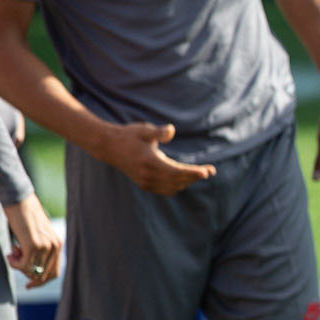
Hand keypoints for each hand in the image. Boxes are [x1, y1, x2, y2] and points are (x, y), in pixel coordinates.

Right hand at [5, 193, 63, 287]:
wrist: (18, 199)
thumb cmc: (23, 217)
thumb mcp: (36, 236)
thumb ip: (38, 251)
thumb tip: (31, 272)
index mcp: (57, 244)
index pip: (53, 273)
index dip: (40, 282)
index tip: (28, 285)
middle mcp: (55, 246)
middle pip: (43, 276)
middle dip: (26, 273)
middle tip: (14, 258)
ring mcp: (45, 246)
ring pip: (31, 271)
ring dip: (18, 265)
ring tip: (12, 251)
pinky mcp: (34, 245)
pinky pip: (24, 265)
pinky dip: (14, 263)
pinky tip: (10, 251)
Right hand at [95, 118, 215, 194]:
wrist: (108, 147)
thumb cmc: (129, 135)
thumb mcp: (144, 130)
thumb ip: (159, 132)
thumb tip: (171, 130)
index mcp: (149, 162)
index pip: (176, 171)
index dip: (193, 173)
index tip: (207, 172)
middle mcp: (148, 175)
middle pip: (178, 180)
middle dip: (195, 176)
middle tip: (210, 171)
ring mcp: (145, 182)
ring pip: (173, 187)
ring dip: (187, 181)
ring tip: (200, 173)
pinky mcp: (144, 184)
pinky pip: (165, 190)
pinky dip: (177, 185)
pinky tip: (185, 178)